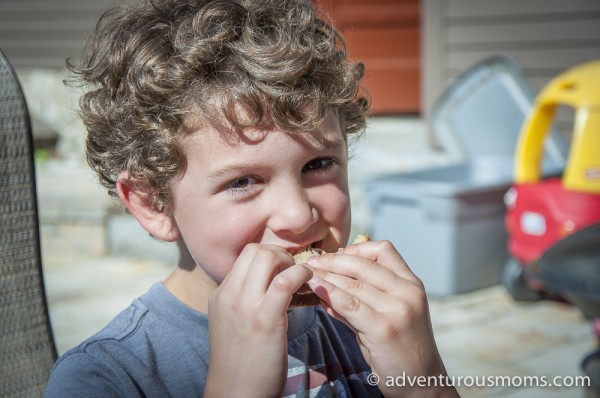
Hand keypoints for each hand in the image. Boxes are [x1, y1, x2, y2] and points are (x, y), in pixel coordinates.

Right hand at [204, 244, 311, 397]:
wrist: (235, 393)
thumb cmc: (241, 362)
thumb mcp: (233, 323)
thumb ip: (244, 300)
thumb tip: (270, 284)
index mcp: (221, 294)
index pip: (245, 255)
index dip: (270, 255)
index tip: (285, 268)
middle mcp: (229, 295)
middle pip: (255, 250)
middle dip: (280, 254)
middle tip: (294, 272)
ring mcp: (244, 305)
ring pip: (266, 257)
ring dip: (290, 262)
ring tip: (301, 278)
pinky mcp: (264, 319)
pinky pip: (284, 281)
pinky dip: (300, 275)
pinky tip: (309, 283)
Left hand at [307, 240, 458, 397]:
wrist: (420, 382)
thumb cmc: (400, 348)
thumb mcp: (387, 315)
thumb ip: (361, 299)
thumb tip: (326, 285)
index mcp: (411, 284)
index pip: (383, 250)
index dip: (355, 249)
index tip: (335, 256)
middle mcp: (408, 292)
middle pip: (363, 264)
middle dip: (332, 260)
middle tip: (311, 262)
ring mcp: (398, 310)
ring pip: (353, 283)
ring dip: (326, 276)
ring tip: (308, 275)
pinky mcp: (384, 328)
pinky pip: (350, 305)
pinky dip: (330, 294)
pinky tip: (317, 291)